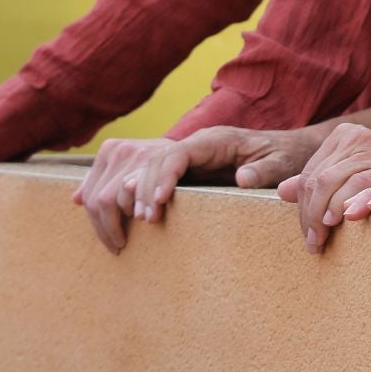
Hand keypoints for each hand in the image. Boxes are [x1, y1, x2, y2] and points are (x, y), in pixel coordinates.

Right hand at [72, 126, 321, 254]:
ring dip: (120, 194)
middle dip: (137, 192)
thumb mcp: (281, 163)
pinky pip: (130, 171)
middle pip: (148, 159)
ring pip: (131, 164)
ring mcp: (177, 151)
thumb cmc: (285, 157)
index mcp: (215, 140)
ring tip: (121, 231)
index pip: (177, 153)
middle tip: (139, 225)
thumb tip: (241, 178)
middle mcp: (190, 142)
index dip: (161, 178)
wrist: (285, 149)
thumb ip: (265, 171)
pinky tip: (85, 204)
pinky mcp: (170, 165)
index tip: (153, 208)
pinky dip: (109, 186)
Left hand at [277, 122, 370, 251]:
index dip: (304, 207)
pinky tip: (348, 217)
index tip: (308, 234)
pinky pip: (370, 183)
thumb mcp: (355, 170)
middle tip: (313, 243)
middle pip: (320, 180)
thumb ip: (323, 178)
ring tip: (323, 237)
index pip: (311, 174)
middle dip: (310, 216)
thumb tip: (282, 191)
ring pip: (337, 182)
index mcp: (344, 136)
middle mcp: (359, 137)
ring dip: (326, 214)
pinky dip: (357, 201)